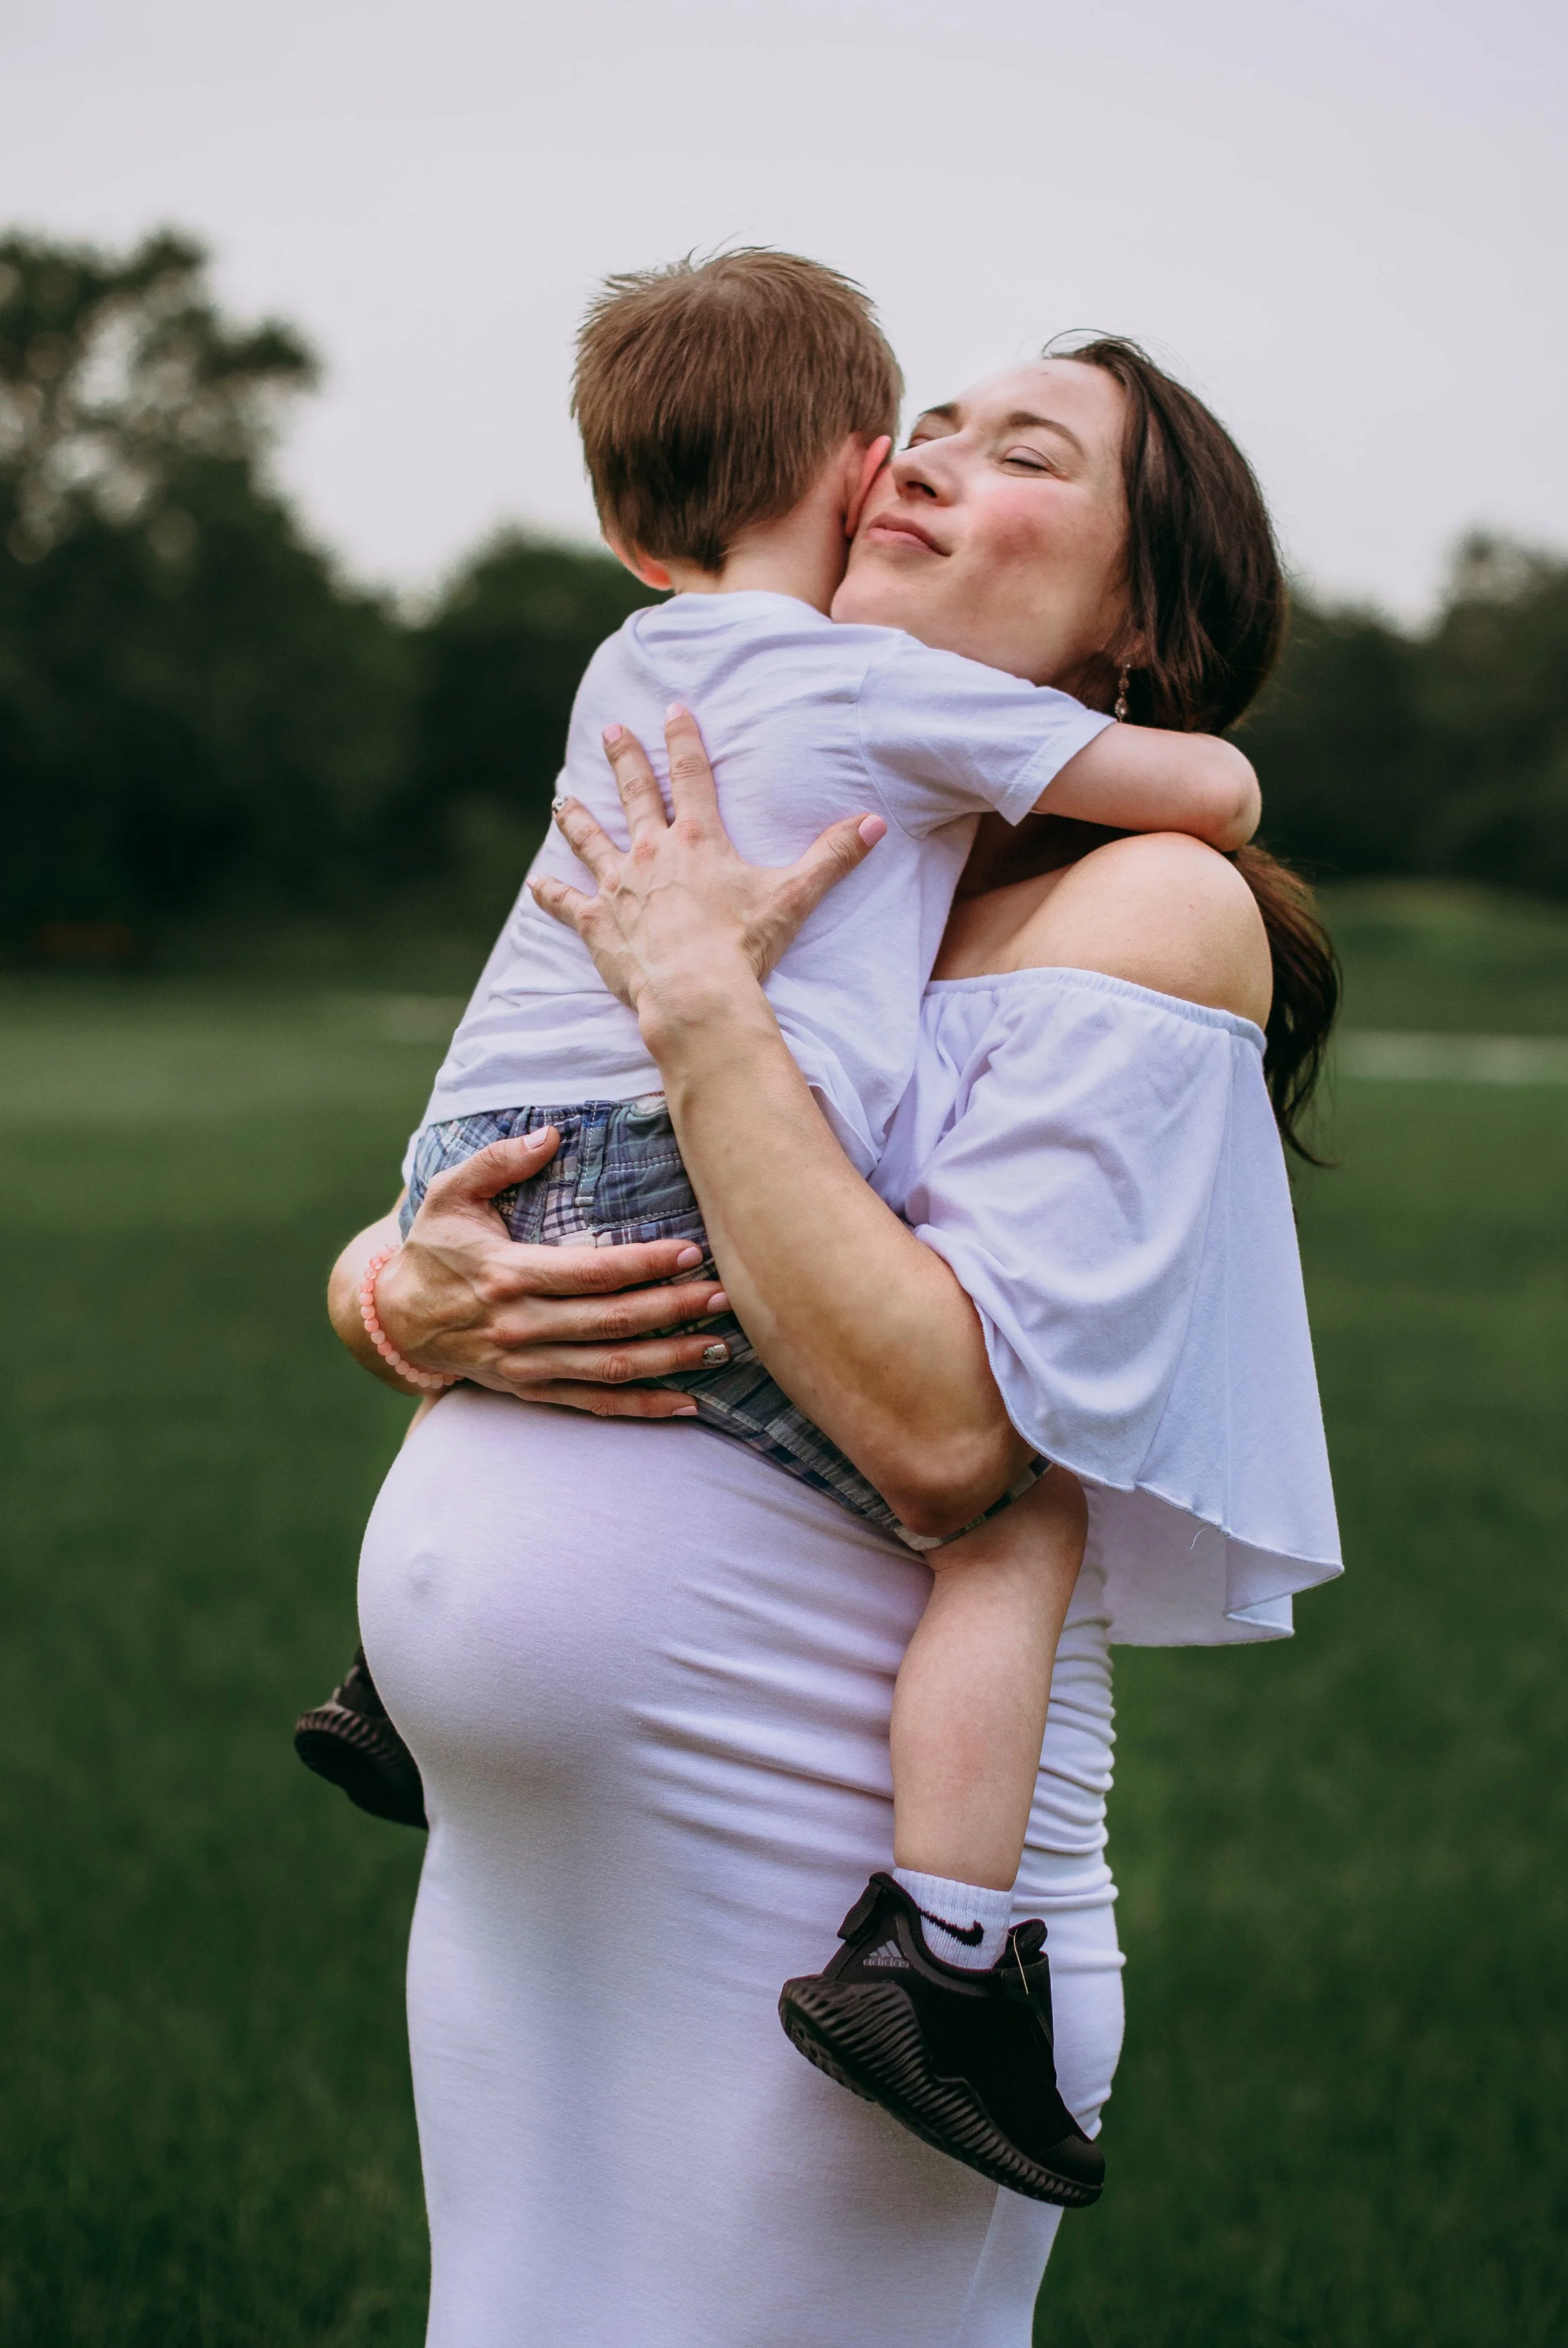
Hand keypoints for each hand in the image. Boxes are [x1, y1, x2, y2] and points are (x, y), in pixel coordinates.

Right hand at [375, 1128, 732, 1417]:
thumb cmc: (432, 1249)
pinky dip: (643, 1407)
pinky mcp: (532, 1391)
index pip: (591, 1273)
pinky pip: (595, 1404)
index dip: (644, 1265)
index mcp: (508, 1275)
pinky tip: (688, 1402)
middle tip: (725, 1295)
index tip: (691, 1252)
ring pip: (612, 1368)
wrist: (395, 1321)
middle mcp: (522, 1327)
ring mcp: (528, 1366)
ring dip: (671, 1360)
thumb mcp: (450, 1195)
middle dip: (674, 1309)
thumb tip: (549, 1133)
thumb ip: (498, 1162)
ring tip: (720, 1345)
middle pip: (612, 1322)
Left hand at [530, 705, 885, 1042]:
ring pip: (590, 840)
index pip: (690, 775)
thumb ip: (833, 857)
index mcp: (698, 840)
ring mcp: (619, 887)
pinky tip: (538, 885)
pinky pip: (567, 904)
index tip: (672, 709)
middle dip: (625, 759)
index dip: (683, 740)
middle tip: (611, 730)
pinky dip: (551, 895)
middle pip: (635, 794)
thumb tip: (874, 823)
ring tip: (562, 798)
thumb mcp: (794, 896)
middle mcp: (652, 853)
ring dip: (577, 817)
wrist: (694, 991)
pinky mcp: (597, 924)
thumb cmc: (743, 944)